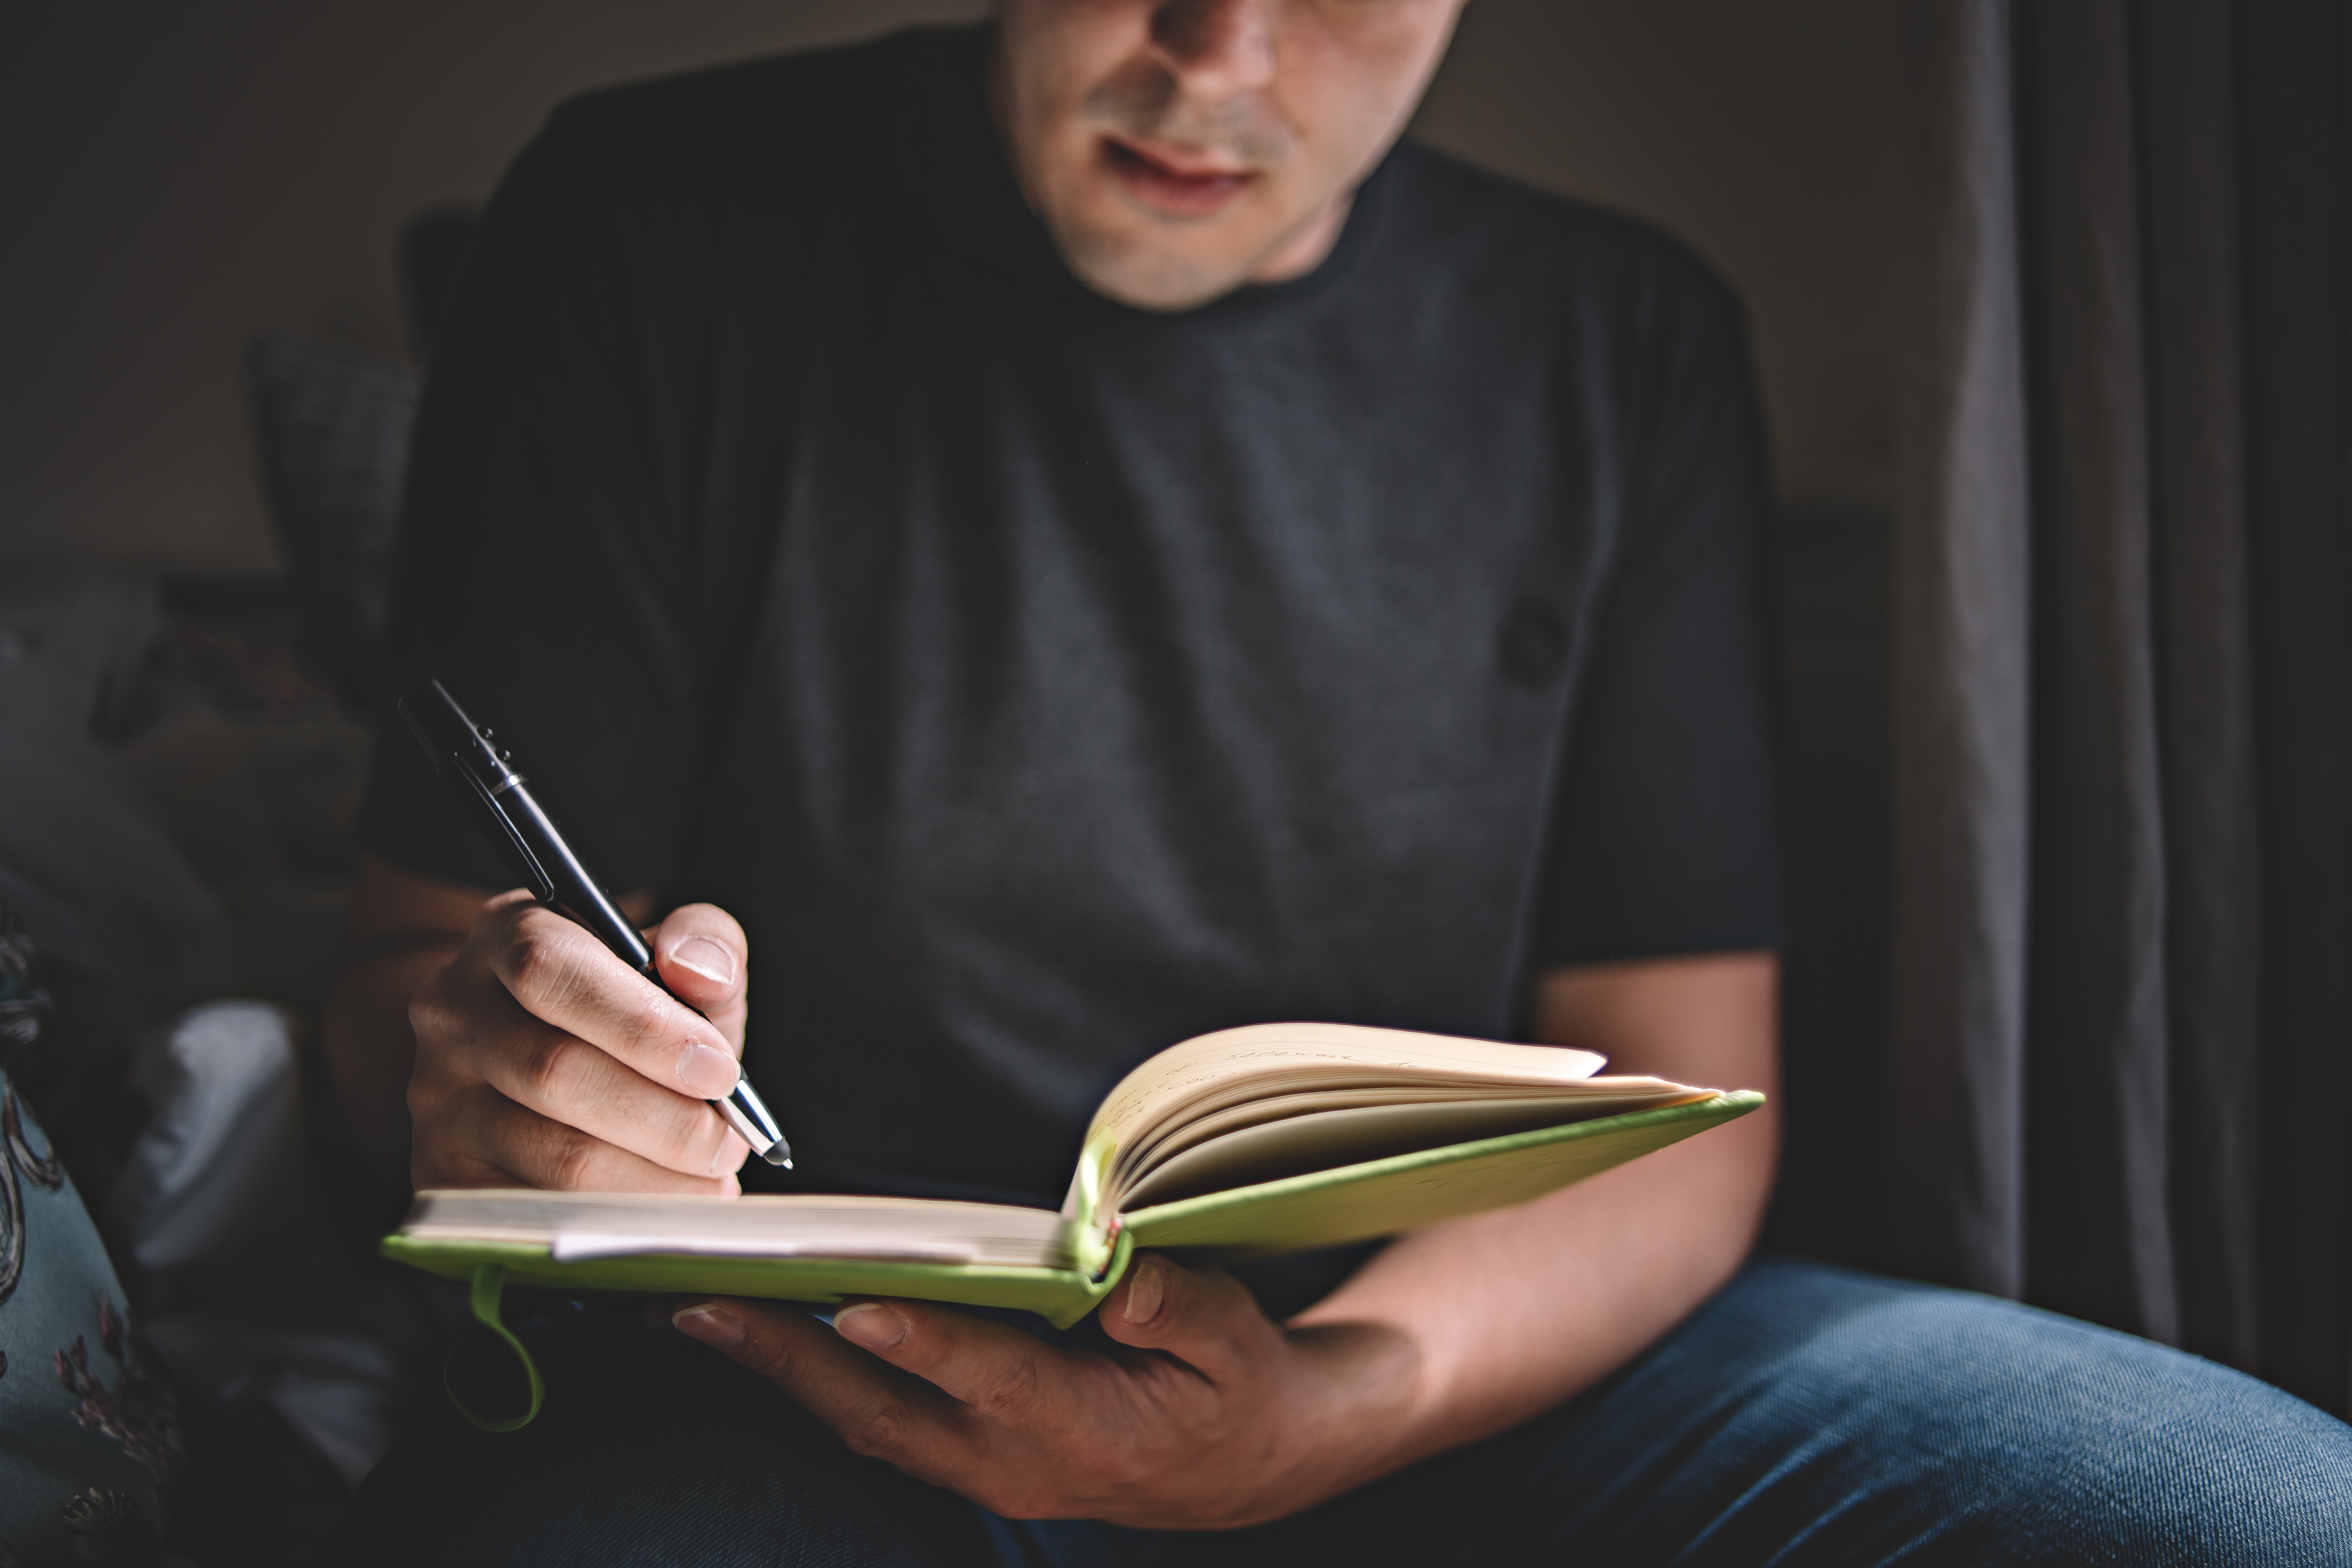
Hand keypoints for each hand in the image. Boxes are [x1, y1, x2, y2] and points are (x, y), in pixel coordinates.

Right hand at [405, 890, 753, 1192]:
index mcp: (505, 933)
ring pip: (552, 1153)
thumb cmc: (635, 1008)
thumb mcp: (678, 958)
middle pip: (554, 1071)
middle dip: (664, 1119)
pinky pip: (535, 1211)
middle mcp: (452, 1011)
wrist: (564, 1059)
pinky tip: (662, 1209)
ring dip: (652, 1179)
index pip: (550, 971)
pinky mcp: (441, 1173)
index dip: (642, 1027)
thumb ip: (705, 943)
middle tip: (727, 1143)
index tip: (720, 1071)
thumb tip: (698, 972)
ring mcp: (437, 1097)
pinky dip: (614, 1220)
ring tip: (710, 1180)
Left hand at [668, 1253, 1422, 1527]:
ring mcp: (982, 1469)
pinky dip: (814, 1381)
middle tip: (701, 1306)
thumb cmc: (1240, 1389)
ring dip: (781, 1371)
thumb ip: (1184, 1309)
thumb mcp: (1241, 1343)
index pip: (992, 1379)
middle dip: (789, 1361)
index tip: (856, 1309)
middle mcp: (1014, 1460)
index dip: (926, 1345)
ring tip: (697, 1313)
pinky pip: (876, 1423)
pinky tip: (768, 1336)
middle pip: (885, 1413)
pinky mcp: (966, 1457)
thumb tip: (1122, 1281)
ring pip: (863, 1422)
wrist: (1246, 1466)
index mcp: (1085, 1429)